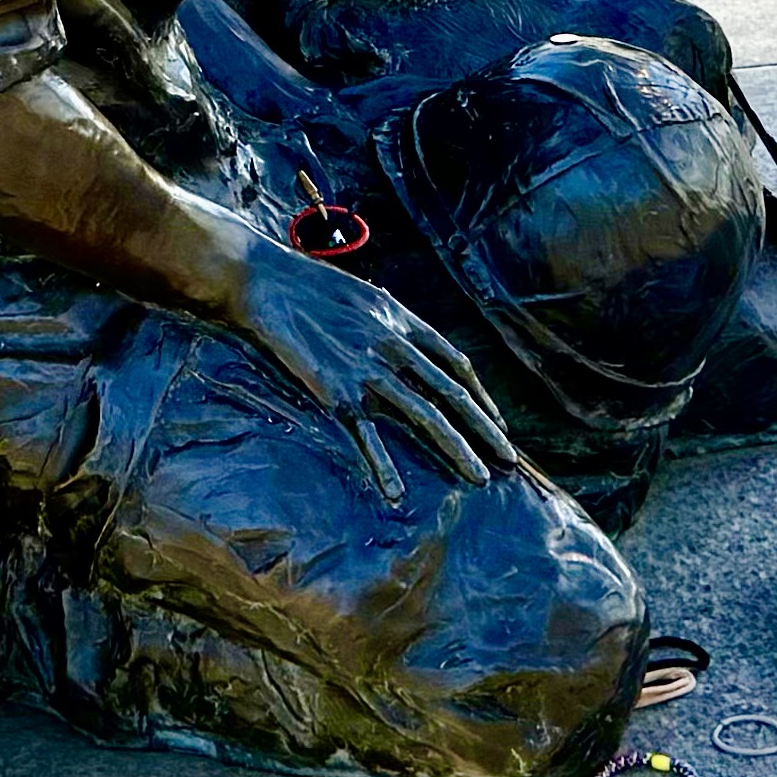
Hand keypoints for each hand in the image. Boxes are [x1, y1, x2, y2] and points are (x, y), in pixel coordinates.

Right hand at [225, 238, 514, 503]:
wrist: (268, 283)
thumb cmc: (311, 286)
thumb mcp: (365, 295)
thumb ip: (390, 321)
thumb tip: (406, 339)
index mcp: (404, 321)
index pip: (457, 365)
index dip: (481, 396)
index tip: (497, 421)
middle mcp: (396, 347)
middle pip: (452, 394)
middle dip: (484, 429)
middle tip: (508, 458)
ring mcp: (369, 371)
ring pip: (426, 416)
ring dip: (457, 450)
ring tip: (479, 478)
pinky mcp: (338, 392)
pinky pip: (367, 436)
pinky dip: (383, 466)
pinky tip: (396, 493)